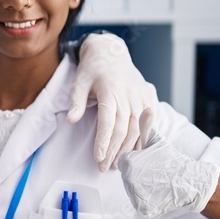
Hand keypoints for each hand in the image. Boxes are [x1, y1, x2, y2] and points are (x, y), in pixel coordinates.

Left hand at [67, 32, 157, 171]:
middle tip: (104, 167)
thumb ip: (76, 101)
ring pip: (137, 128)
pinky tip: (135, 152)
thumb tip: (71, 120)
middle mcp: (129, 95)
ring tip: (116, 164)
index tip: (98, 157)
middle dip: (114, 150)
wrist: (111, 51)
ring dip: (127, 148)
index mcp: (110, 90)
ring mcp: (141, 96)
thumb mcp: (79, 80)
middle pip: (123, 128)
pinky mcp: (148, 97)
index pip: (108, 120)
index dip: (104, 140)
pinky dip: (142, 138)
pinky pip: (147, 122)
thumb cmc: (92, 68)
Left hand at [117, 108, 219, 217]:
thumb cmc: (171, 158)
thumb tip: (148, 107)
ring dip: (142, 187)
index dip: (138, 160)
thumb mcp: (157, 140)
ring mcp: (136, 195)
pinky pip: (140, 204)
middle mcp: (129, 180)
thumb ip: (146, 125)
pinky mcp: (143, 208)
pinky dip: (148, 201)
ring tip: (157, 182)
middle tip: (154, 172)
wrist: (190, 181)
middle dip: (139, 174)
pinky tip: (158, 193)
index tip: (150, 161)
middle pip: (127, 177)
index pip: (125, 162)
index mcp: (129, 162)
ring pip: (132, 191)